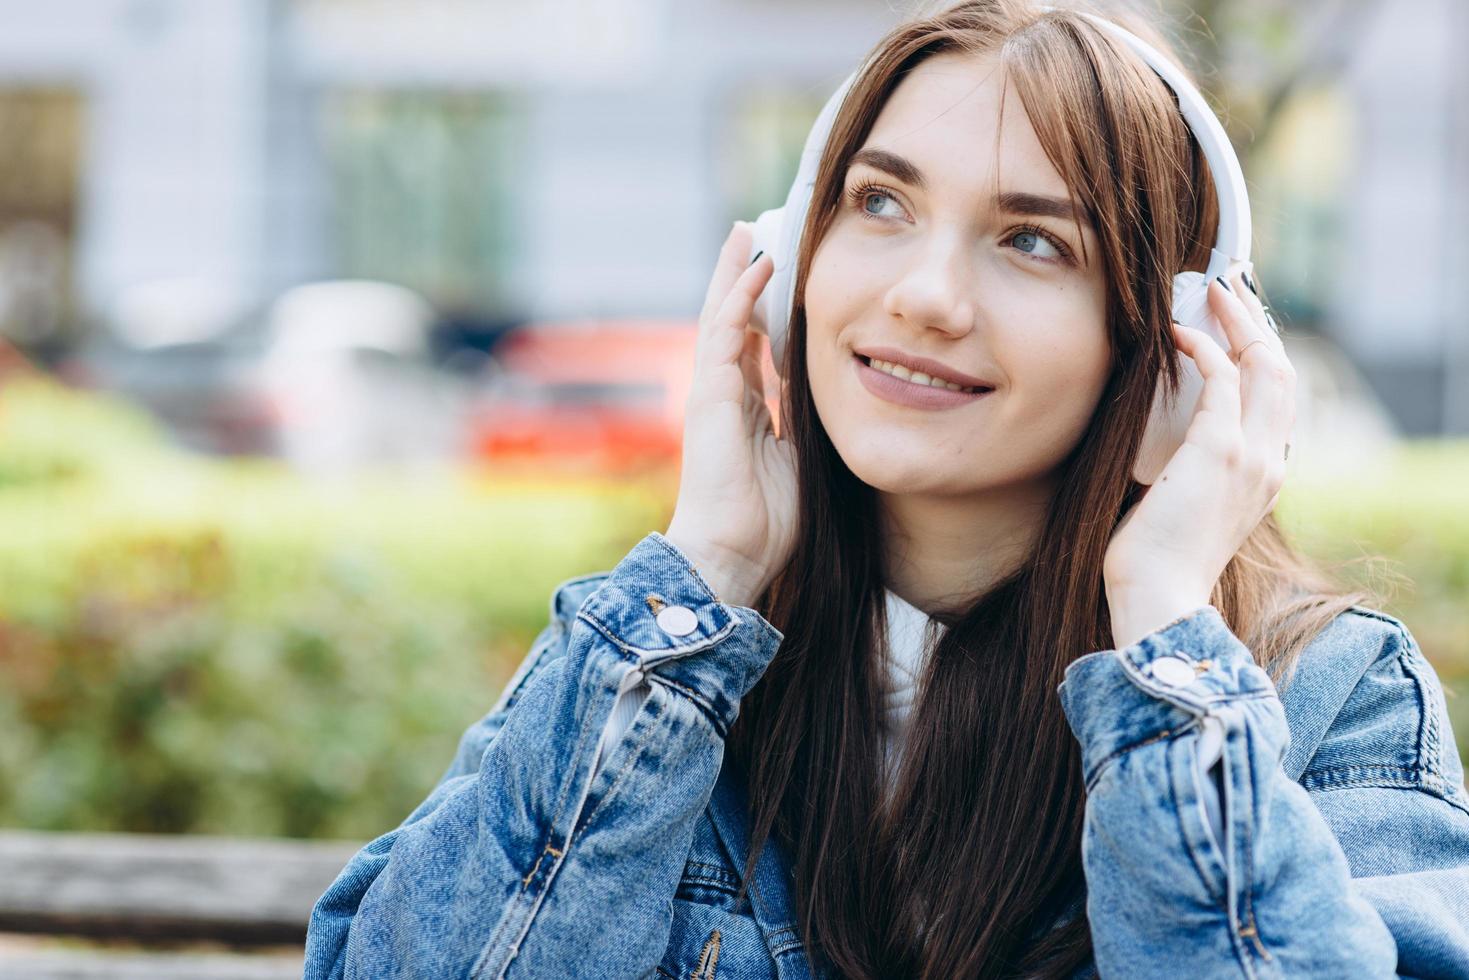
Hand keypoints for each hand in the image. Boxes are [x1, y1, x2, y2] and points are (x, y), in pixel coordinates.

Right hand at [664, 222, 797, 607]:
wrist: (730, 555)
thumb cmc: (765, 523)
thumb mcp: (797, 460)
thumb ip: (802, 425)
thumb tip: (825, 395)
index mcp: (743, 412)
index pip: (752, 348)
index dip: (765, 314)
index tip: (782, 283)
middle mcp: (723, 396)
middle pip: (732, 324)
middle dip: (743, 282)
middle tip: (756, 238)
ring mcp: (711, 393)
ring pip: (721, 318)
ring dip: (734, 274)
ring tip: (747, 233)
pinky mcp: (709, 396)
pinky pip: (724, 333)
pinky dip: (739, 296)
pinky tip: (758, 267)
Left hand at [1103, 268, 1294, 648]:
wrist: (1158, 597)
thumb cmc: (1153, 560)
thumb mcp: (1180, 505)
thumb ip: (1184, 468)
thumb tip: (1152, 435)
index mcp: (1265, 477)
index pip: (1277, 401)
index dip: (1259, 356)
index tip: (1232, 327)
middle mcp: (1270, 463)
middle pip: (1282, 372)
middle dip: (1256, 324)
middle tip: (1226, 291)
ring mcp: (1252, 456)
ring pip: (1266, 365)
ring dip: (1238, 322)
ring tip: (1211, 293)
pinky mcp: (1220, 450)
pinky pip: (1222, 378)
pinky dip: (1203, 348)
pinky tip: (1178, 335)